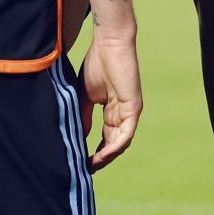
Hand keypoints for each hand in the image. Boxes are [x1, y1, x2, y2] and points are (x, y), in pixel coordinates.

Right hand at [81, 34, 141, 170]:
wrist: (109, 44)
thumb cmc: (96, 63)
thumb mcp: (84, 96)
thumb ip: (83, 116)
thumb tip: (79, 136)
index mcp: (112, 111)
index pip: (105, 138)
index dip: (95, 152)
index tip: (81, 162)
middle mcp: (122, 114)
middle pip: (113, 144)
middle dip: (100, 159)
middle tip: (84, 170)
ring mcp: (129, 111)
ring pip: (120, 143)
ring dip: (106, 157)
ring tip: (91, 167)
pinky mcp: (134, 107)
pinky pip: (126, 133)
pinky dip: (114, 147)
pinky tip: (101, 156)